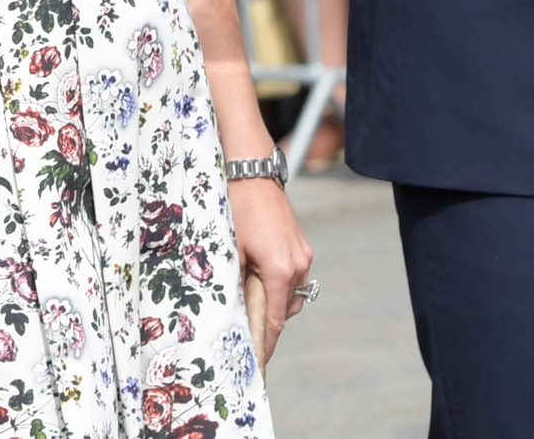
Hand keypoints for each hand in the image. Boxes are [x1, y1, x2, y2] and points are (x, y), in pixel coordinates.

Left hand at [228, 176, 314, 357]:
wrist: (251, 172)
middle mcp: (299, 265)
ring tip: (249, 298)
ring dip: (273, 301)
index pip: (275, 320)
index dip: (264, 344)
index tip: (256, 362)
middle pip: (285, 310)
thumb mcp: (229, 251)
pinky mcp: (302, 245)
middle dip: (267, 321)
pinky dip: (279, 284)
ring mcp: (303, 254)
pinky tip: (258, 277)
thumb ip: (235, 285)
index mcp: (281, 271)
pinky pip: (294, 276)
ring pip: (291, 293)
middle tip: (245, 329)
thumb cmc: (235, 209)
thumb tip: (233, 312)